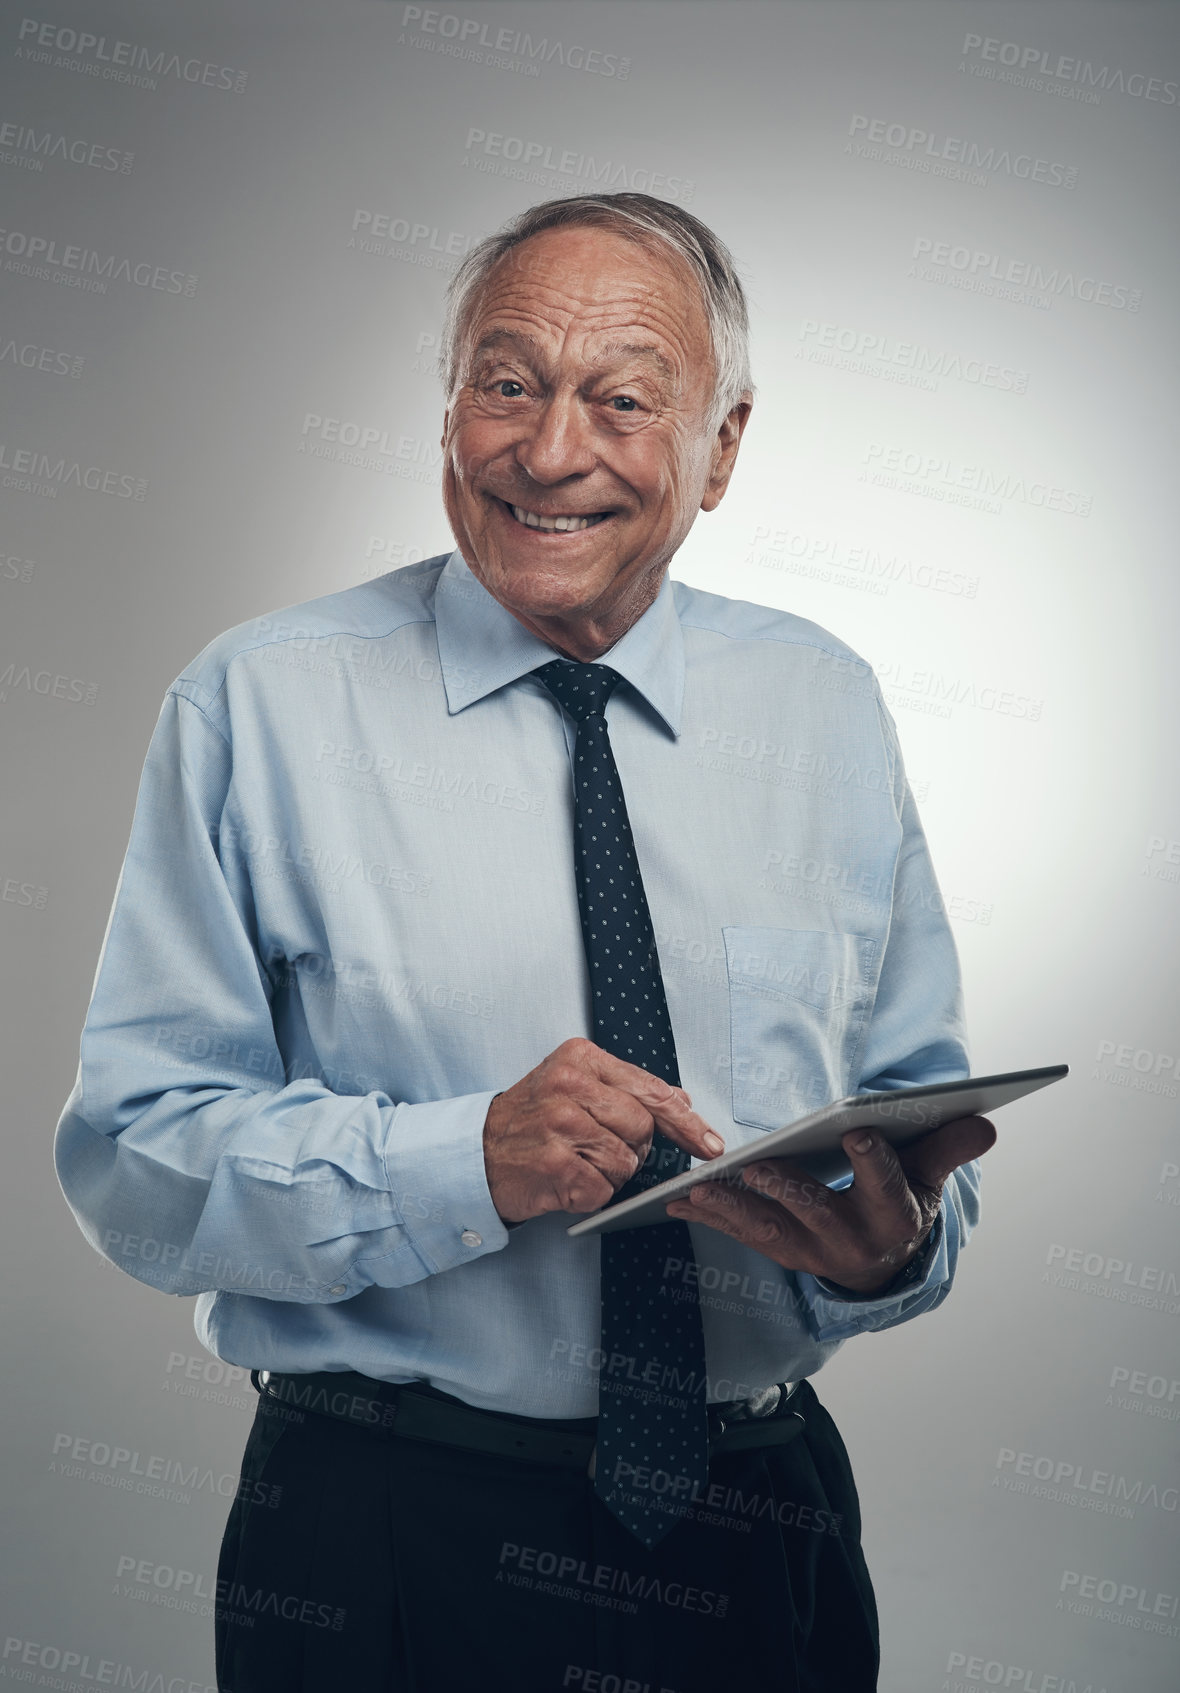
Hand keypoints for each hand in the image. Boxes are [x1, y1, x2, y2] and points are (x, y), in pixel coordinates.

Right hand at [484, 1037, 724, 1223]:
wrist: (475, 1152)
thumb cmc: (529, 1119)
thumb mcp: (573, 1084)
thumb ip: (626, 1089)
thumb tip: (682, 1101)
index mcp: (580, 1058)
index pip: (651, 1090)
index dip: (686, 1122)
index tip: (709, 1143)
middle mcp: (569, 1086)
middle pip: (643, 1128)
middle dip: (632, 1147)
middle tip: (597, 1147)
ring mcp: (560, 1126)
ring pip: (626, 1162)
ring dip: (608, 1174)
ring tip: (575, 1161)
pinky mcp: (554, 1165)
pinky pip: (602, 1190)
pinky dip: (589, 1194)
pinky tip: (565, 1180)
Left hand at [665, 1115, 995, 1294]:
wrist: (885, 1263)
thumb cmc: (903, 1200)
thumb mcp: (931, 1177)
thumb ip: (949, 1147)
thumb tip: (984, 1120)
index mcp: (894, 1217)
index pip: (885, 1185)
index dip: (873, 1160)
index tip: (858, 1132)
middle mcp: (851, 1240)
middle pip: (817, 1211)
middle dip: (787, 1188)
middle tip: (758, 1163)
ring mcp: (812, 1251)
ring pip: (769, 1229)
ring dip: (733, 1208)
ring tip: (700, 1186)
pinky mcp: (781, 1252)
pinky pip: (742, 1236)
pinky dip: (710, 1218)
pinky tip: (677, 1201)